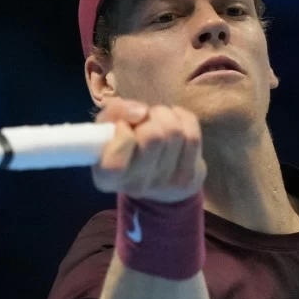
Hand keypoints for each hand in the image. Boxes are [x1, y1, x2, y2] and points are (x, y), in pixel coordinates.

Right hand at [91, 99, 206, 203]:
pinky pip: (192, 134)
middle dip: (149, 117)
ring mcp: (165, 184)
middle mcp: (135, 187)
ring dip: (166, 116)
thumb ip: (115, 112)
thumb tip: (141, 112)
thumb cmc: (125, 144)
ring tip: (158, 120)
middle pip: (153, 136)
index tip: (123, 126)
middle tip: (144, 119)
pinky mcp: (189, 178)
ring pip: (174, 131)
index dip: (123, 134)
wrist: (156, 176)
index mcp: (107, 179)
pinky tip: (175, 122)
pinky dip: (183, 119)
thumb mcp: (108, 126)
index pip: (116, 163)